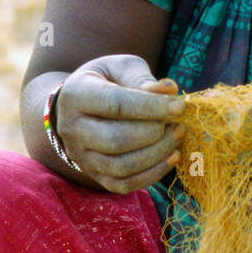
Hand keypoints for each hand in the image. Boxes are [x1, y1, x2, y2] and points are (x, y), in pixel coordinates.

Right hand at [55, 54, 185, 193]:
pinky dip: (153, 174)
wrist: (81, 107)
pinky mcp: (94, 175)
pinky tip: (172, 156)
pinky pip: (123, 184)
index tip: (179, 106)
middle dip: (154, 133)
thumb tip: (169, 91)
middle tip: (179, 124)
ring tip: (177, 137)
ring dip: (157, 154)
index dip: (151, 107)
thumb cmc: (107, 81)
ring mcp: (81, 156)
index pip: (116, 104)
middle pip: (116, 140)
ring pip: (120, 166)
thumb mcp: (120, 68)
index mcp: (77, 95)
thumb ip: (142, 78)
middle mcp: (72, 129)